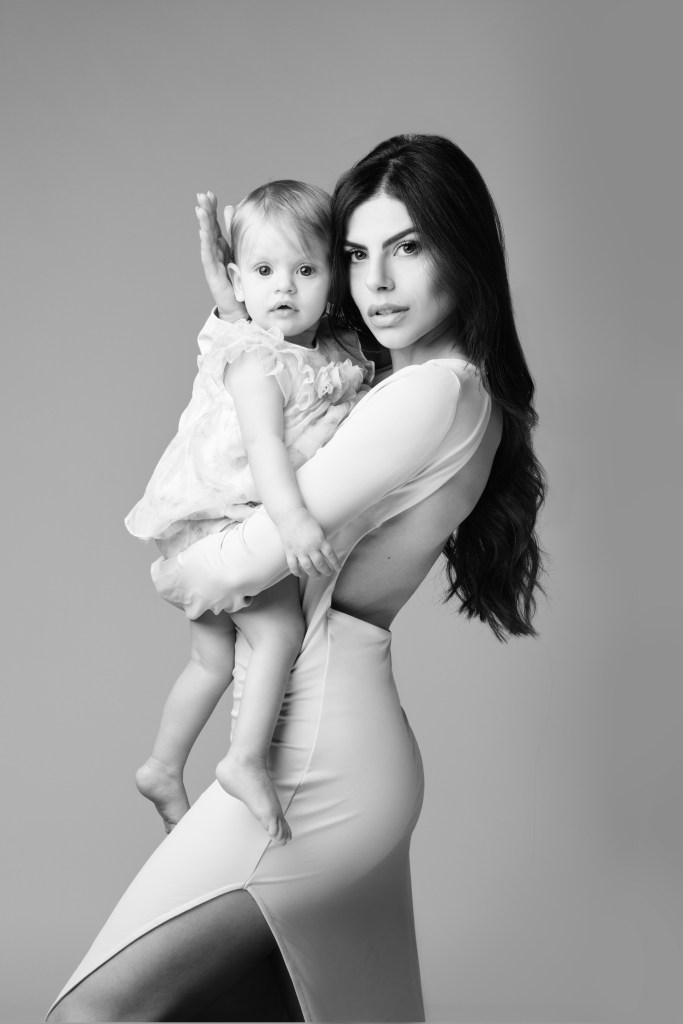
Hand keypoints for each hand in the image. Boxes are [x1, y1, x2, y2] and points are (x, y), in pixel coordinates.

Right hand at [195, 191, 245, 321]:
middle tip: (202, 195)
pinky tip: (204, 231)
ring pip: (207, 239)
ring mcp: (212, 261)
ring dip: (203, 223)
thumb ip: (236, 234)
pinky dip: (207, 242)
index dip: (212, 209)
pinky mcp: (213, 272)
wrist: (238, 306)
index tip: (210, 194)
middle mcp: (215, 252)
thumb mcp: (241, 253)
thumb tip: (232, 210)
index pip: (215, 223)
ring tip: (200, 208)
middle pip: (209, 227)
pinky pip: (209, 255)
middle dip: (206, 211)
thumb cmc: (240, 281)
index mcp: (222, 246)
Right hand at [277, 508, 340, 577]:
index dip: (336, 564)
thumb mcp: (319, 530)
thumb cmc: (306, 521)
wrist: (290, 515)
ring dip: (314, 574)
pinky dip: (298, 572)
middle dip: (326, 571)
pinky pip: (293, 566)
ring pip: (308, 568)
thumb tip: (326, 555)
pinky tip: (301, 574)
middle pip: (320, 564)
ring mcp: (299, 550)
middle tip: (328, 573)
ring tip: (317, 575)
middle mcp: (310, 547)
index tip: (338, 569)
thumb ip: (322, 542)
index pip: (331, 556)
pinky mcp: (289, 551)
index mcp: (320, 540)